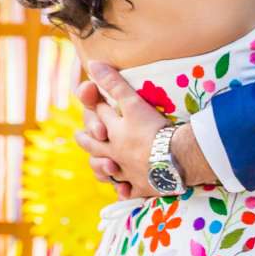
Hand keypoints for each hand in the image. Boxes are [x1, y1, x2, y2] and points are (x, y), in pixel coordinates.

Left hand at [76, 68, 165, 197]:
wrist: (174, 159)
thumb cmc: (153, 130)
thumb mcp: (132, 103)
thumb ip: (114, 84)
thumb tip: (92, 64)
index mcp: (113, 132)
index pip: (99, 115)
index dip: (94, 104)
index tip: (90, 96)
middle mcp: (115, 153)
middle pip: (94, 146)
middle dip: (87, 139)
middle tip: (81, 136)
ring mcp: (127, 171)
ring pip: (108, 172)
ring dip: (103, 168)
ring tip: (102, 166)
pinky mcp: (142, 186)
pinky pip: (131, 191)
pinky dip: (127, 191)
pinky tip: (124, 191)